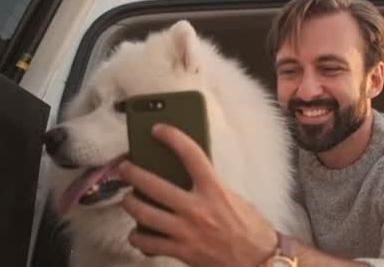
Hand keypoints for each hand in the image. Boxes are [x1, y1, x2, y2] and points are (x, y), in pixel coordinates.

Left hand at [118, 123, 277, 266]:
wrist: (258, 261)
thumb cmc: (250, 229)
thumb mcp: (234, 199)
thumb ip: (211, 187)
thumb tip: (189, 177)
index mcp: (215, 190)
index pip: (191, 154)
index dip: (172, 137)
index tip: (159, 130)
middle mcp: (197, 208)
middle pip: (154, 185)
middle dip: (133, 174)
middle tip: (125, 168)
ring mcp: (186, 231)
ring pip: (144, 214)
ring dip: (130, 204)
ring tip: (128, 199)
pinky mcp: (181, 251)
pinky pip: (148, 244)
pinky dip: (138, 238)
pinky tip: (137, 233)